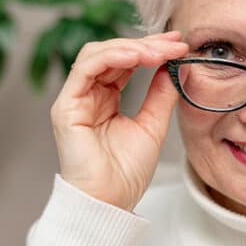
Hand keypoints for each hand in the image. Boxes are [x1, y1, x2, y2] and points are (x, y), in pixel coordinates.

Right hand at [50, 31, 188, 210]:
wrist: (111, 202)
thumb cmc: (126, 172)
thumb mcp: (153, 125)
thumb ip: (161, 94)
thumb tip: (175, 66)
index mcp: (105, 97)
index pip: (125, 61)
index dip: (151, 49)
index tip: (178, 44)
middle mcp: (88, 94)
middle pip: (112, 53)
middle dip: (145, 45)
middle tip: (174, 43)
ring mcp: (75, 99)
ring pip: (97, 54)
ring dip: (130, 47)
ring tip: (158, 51)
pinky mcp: (66, 106)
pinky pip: (85, 69)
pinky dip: (111, 57)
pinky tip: (136, 56)